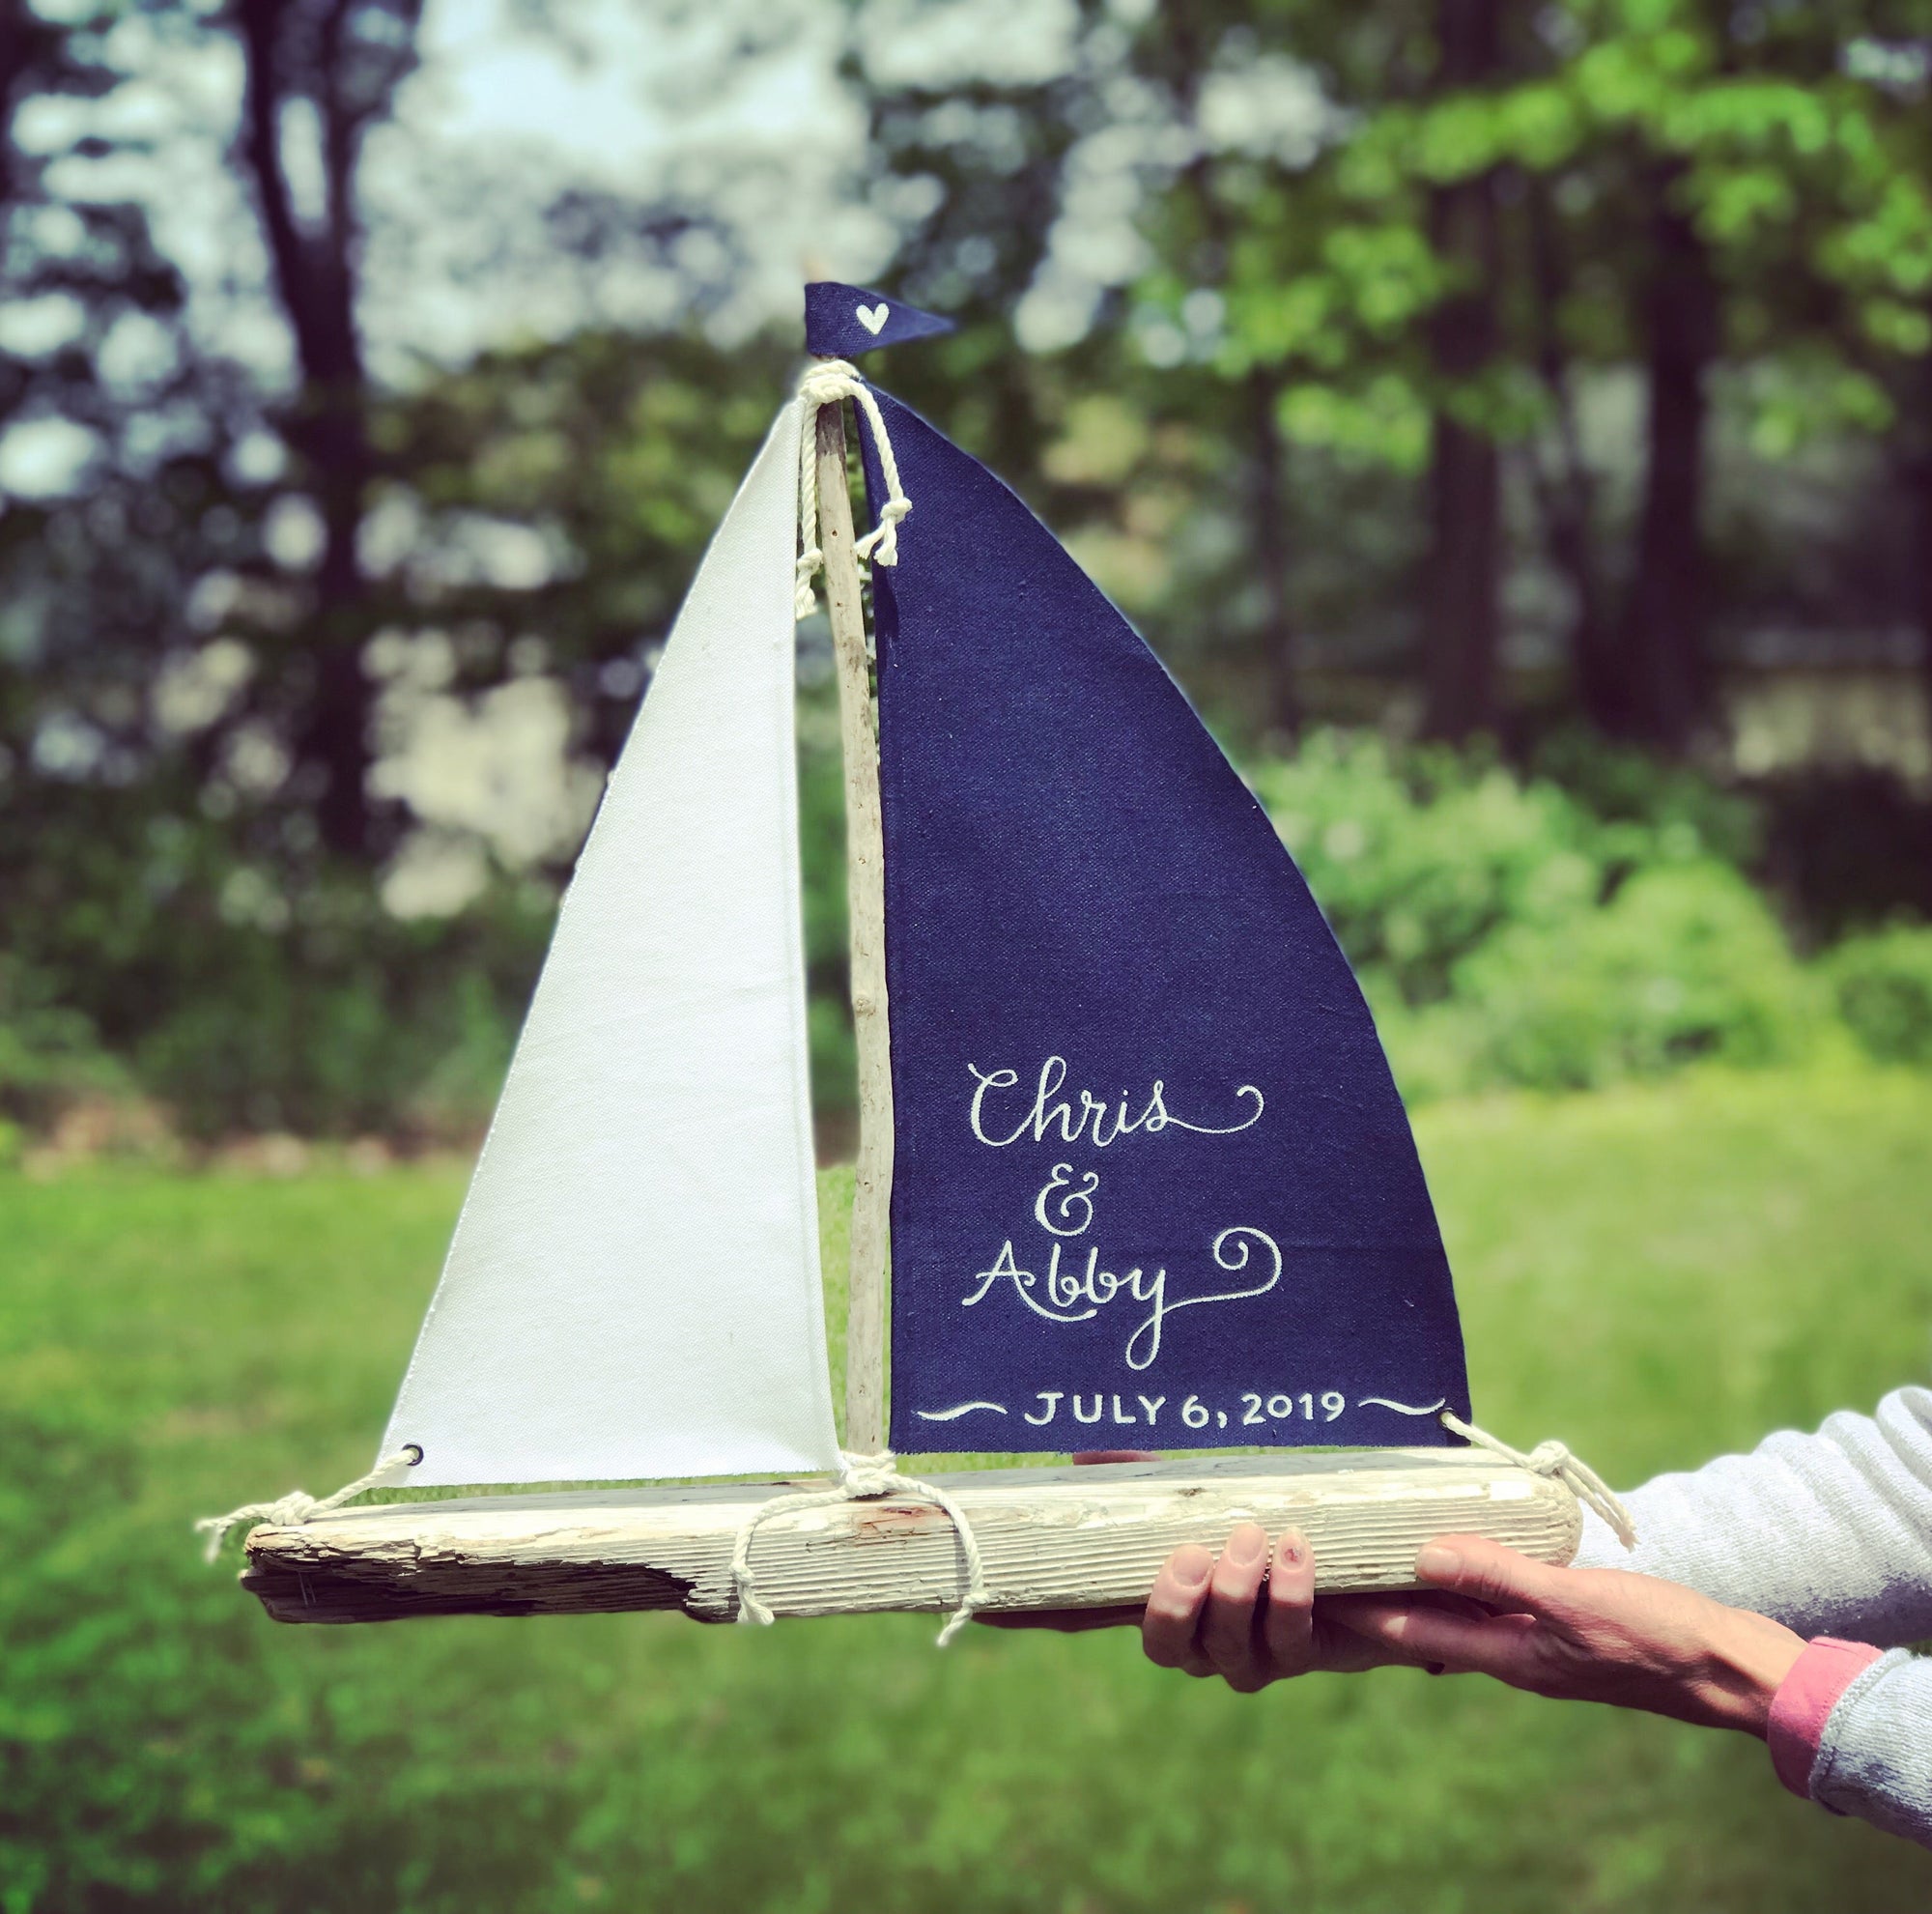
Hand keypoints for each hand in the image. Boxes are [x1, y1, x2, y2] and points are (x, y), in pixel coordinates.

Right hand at [982, 1516, 1424, 1683]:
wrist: (1355, 1559)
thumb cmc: (1258, 1517)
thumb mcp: (1201, 1491)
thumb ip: (1146, 1477)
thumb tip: (1078, 1461)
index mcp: (1157, 1600)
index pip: (1087, 1617)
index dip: (1037, 1620)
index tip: (988, 1611)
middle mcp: (1193, 1640)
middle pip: (1161, 1644)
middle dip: (1176, 1601)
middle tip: (1194, 1550)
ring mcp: (1244, 1656)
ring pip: (1224, 1648)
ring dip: (1238, 1591)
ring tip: (1254, 1535)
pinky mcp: (1295, 1656)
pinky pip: (1286, 1640)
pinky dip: (1289, 1593)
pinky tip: (1295, 1551)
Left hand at [1325, 1534, 1807, 1735]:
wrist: (1731, 1668)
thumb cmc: (1658, 1638)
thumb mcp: (1574, 1600)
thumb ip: (1499, 1576)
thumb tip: (1425, 1553)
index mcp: (1509, 1657)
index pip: (1412, 1631)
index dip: (1361, 1611)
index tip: (1311, 1590)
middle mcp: (1514, 1653)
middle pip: (1428, 1624)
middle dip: (1379, 1598)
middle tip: (1329, 1564)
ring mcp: (1540, 1642)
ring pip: (1462, 1612)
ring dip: (1422, 1585)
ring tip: (1376, 1551)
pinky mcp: (1564, 1624)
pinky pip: (1499, 1601)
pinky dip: (1470, 1578)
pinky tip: (1459, 1554)